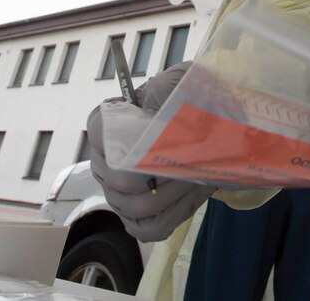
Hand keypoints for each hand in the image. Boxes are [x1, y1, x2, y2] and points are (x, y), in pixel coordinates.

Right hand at [86, 62, 213, 241]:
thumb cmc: (187, 99)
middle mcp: (104, 161)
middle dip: (163, 173)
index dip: (135, 142)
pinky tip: (194, 192)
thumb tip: (156, 107)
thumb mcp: (179, 83)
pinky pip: (150, 227)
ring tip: (200, 174)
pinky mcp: (138, 215)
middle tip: (195, 159)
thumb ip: (164, 90)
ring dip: (175, 194)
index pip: (101, 136)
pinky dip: (176, 213)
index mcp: (105, 125)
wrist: (208, 121)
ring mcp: (118, 192)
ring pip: (137, 207)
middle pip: (121, 181)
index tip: (168, 137)